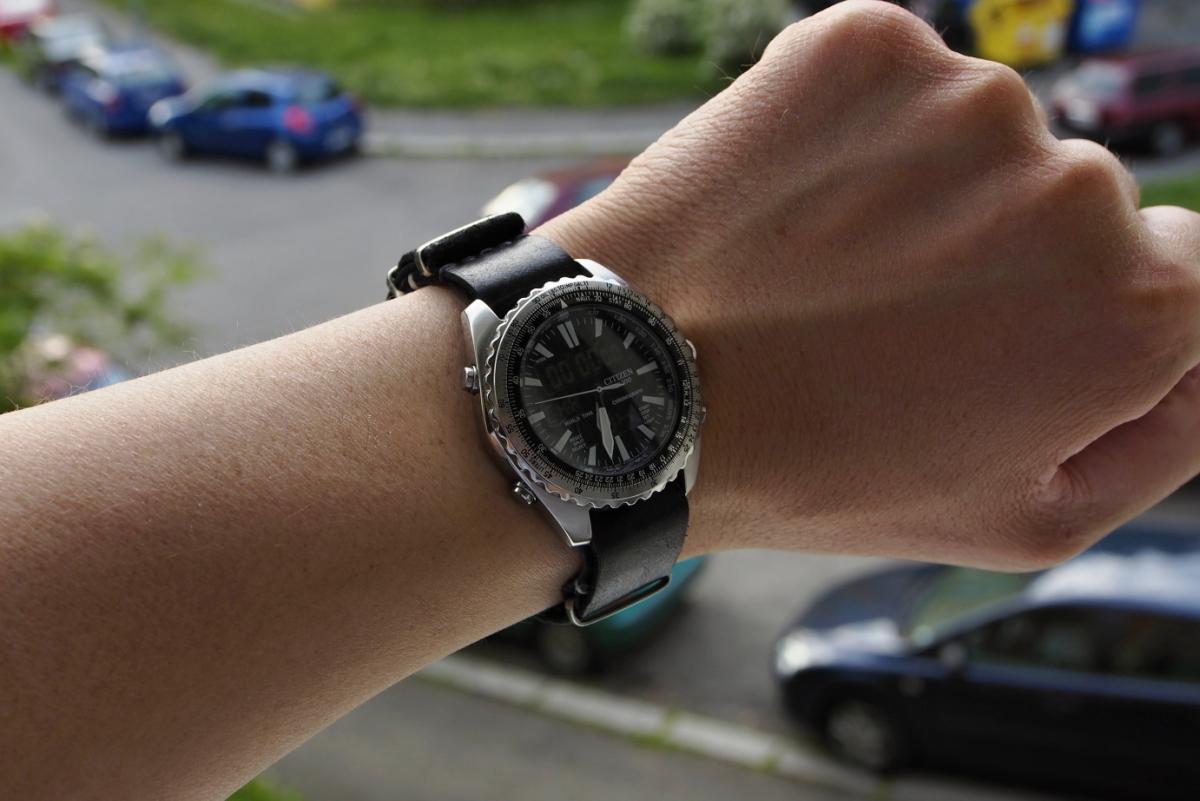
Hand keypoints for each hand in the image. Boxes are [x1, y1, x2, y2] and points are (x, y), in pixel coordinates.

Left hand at [539, 1, 1199, 568]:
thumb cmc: (820, 470)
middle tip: (881, 321)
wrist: (640, 388)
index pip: (1177, 266)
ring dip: (915, 190)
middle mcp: (1072, 184)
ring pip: (972, 136)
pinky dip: (847, 131)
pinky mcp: (862, 46)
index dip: (1081, 308)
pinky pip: (889, 83)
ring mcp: (964, 100)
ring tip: (821, 271)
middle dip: (995, 253)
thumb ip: (1161, 437)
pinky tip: (789, 208)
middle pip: (1068, 199)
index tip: (997, 334)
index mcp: (1136, 305)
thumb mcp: (1021, 521)